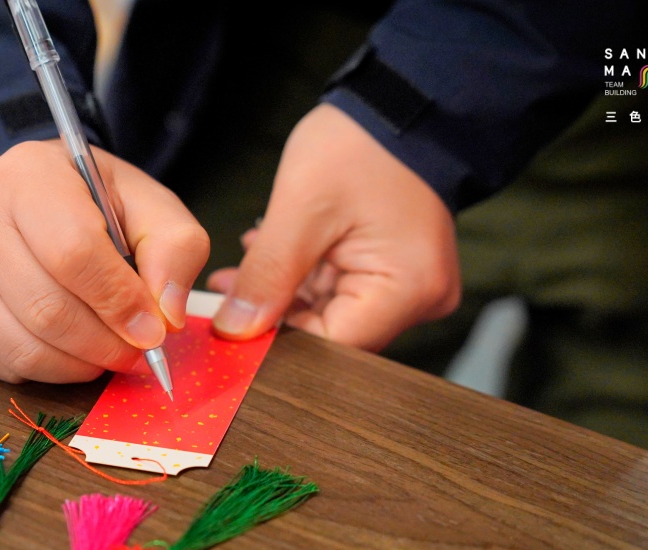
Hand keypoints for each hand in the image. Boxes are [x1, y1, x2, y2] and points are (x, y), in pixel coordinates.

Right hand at [0, 140, 208, 382]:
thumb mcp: (150, 208)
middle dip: (103, 344)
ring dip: (77, 365)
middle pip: (45, 308)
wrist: (34, 199)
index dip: (118, 302)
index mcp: (29, 175)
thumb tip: (167, 316)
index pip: (72, 253)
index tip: (152, 330)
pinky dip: (44, 371)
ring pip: (20, 345)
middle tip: (136, 352)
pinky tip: (69, 351)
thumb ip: (175, 252)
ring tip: (107, 354)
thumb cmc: (96, 204)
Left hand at [207, 103, 459, 351]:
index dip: (276, 341)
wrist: (403, 104)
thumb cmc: (361, 145)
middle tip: (229, 293)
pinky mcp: (397, 273)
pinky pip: (344, 292)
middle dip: (277, 316)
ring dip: (286, 295)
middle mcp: (419, 299)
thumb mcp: (301, 211)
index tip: (232, 326)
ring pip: (333, 314)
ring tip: (243, 267)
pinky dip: (306, 280)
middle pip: (333, 335)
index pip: (332, 346)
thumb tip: (236, 328)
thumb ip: (266, 277)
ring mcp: (411, 288)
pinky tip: (271, 258)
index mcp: (406, 290)